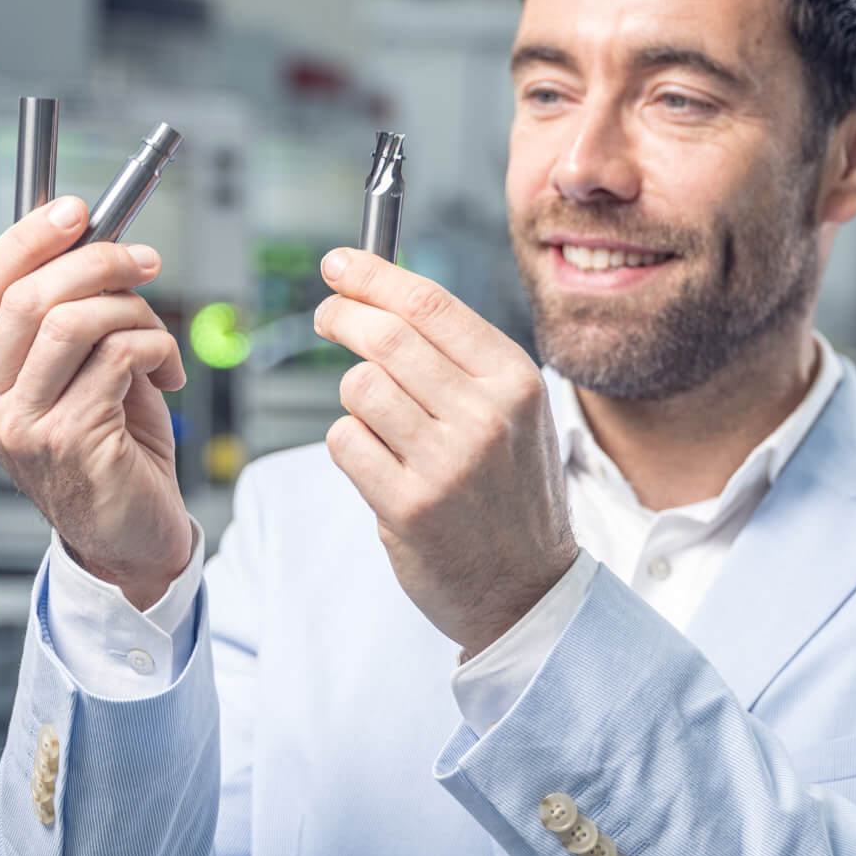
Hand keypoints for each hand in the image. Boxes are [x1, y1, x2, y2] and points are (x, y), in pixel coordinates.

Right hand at [0, 198, 193, 609]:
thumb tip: (100, 244)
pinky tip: (170, 371)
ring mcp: (22, 427)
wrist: (131, 537)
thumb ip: (78, 316)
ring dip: (133, 310)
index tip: (77, 211)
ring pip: (73, 321)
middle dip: (98, 262)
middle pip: (30, 296)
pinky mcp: (69, 441)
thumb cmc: (111, 452)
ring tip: (158, 334)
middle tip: (145, 261)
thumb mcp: (84, 373)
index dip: (29, 239)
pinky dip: (156, 347)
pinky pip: (118, 357)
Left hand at [312, 248, 577, 655]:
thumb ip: (460, 357)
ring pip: (358, 387)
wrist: (527, 590)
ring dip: (354, 396)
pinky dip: (349, 444)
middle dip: (341, 316)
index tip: (339, 264)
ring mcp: (448, 462)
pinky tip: (378, 462)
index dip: (373, 275)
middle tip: (328, 317)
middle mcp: (486, 416)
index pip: (429, 304)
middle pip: (385, 336)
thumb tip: (383, 293)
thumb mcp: (514, 412)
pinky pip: (344, 441)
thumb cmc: (510, 494)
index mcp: (514, 380)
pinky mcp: (409, 505)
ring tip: (379, 420)